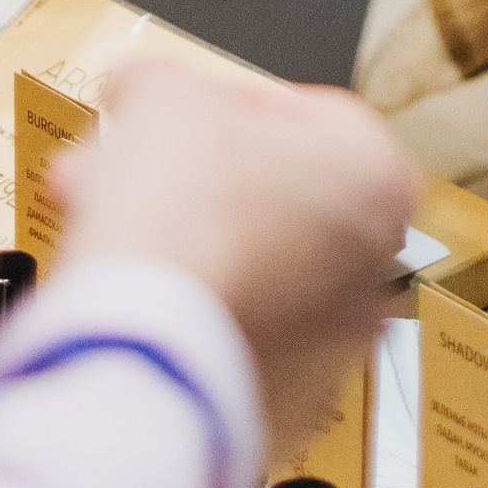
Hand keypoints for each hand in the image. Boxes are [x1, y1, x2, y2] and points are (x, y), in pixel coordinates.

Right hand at [51, 56, 414, 463]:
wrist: (150, 345)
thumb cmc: (182, 214)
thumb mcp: (161, 94)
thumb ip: (158, 82)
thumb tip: (141, 89)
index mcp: (377, 176)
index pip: (308, 114)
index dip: (233, 105)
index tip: (187, 115)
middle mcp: (374, 267)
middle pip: (271, 195)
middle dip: (192, 175)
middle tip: (136, 166)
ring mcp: (334, 347)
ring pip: (246, 266)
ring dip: (182, 240)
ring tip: (110, 226)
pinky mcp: (283, 404)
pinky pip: (231, 337)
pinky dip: (186, 313)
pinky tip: (127, 291)